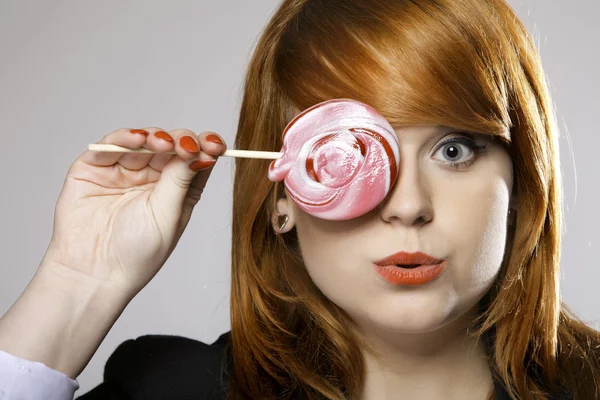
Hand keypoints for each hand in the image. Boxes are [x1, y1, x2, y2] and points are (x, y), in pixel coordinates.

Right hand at [42, 127, 225, 297]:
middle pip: (170, 145)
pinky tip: (137, 138)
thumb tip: (202, 150)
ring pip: (143, 141)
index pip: (195, 159)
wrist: (94, 273)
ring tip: (161, 143)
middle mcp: (152, 177)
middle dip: (180, 140)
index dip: (205, 146)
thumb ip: (181, 179)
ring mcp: (123, 170)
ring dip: (154, 137)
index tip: (215, 145)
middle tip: (184, 145)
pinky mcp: (94, 168)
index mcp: (177, 190)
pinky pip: (111, 145)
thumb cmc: (137, 253)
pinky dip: (124, 137)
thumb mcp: (167, 214)